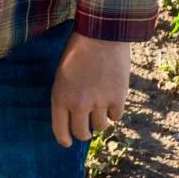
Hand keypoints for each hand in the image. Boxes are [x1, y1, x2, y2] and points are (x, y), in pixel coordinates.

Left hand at [49, 32, 131, 148]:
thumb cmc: (77, 50)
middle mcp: (79, 104)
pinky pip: (116, 117)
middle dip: (84, 134)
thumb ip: (66, 94)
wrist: (101, 35)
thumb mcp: (62, 73)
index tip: (68, 142)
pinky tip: (112, 101)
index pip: (60, 130)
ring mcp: (99, 103)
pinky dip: (115, 112)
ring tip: (100, 111)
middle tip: (86, 131)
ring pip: (101, 127)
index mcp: (60, 97)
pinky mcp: (118, 98)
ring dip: (100, 121)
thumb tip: (73, 115)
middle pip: (82, 133)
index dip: (64, 139)